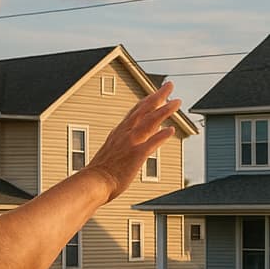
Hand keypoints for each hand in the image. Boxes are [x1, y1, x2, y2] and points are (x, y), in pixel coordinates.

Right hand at [85, 82, 181, 200]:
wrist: (93, 183)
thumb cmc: (100, 174)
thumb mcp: (110, 153)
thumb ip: (122, 146)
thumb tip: (134, 145)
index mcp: (119, 133)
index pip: (135, 112)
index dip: (147, 101)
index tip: (156, 94)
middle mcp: (125, 134)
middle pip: (144, 110)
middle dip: (158, 96)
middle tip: (170, 85)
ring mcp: (131, 143)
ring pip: (150, 121)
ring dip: (164, 110)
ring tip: (177, 102)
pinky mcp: (136, 155)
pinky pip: (151, 143)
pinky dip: (161, 135)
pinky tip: (171, 129)